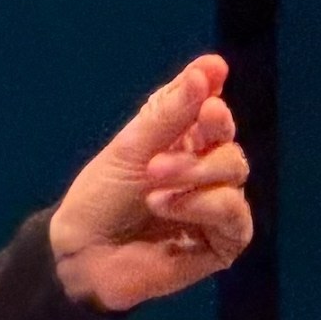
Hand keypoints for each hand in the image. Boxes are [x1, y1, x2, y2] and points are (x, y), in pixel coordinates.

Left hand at [48, 54, 252, 311]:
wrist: (85, 252)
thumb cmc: (102, 196)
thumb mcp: (131, 148)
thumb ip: (172, 112)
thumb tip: (211, 67)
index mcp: (181, 140)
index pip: (206, 107)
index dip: (209, 89)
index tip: (213, 70)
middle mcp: (204, 168)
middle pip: (227, 140)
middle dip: (200, 139)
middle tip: (159, 154)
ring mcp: (216, 204)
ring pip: (235, 170)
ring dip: (193, 173)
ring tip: (153, 185)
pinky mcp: (224, 240)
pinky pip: (235, 213)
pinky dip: (202, 205)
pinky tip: (167, 207)